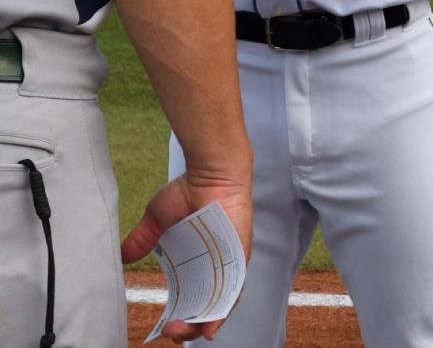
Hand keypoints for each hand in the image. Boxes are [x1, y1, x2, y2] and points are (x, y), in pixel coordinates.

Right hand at [121, 172, 251, 342]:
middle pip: (206, 306)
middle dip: (188, 325)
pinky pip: (235, 289)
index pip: (191, 297)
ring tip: (182, 332)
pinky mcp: (240, 256)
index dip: (179, 314)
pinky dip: (223, 309)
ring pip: (220, 304)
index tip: (162, 326)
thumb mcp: (158, 219)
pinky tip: (211, 325)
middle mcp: (216, 265)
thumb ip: (142, 239)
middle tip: (169, 330)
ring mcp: (229, 262)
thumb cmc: (189, 190)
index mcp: (198, 260)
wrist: (211, 170)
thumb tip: (121, 256)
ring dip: (202, 323)